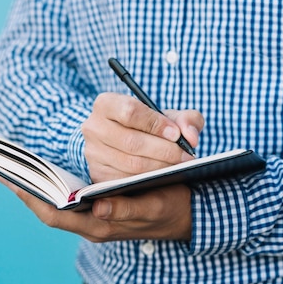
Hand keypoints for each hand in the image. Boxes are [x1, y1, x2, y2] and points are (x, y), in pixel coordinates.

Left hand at [0, 176, 191, 241]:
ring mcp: (95, 221)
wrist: (187, 217)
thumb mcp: (154, 207)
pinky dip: (53, 191)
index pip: (56, 214)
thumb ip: (128, 209)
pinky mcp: (100, 213)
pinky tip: (46, 176)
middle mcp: (93, 226)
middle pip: (49, 212)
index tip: (10, 179)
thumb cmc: (171, 208)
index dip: (32, 197)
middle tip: (3, 171)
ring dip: (36, 192)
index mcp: (103, 226)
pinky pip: (68, 206)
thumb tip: (99, 206)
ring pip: (56, 209)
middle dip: (26, 193)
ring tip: (16, 171)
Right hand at [82, 92, 203, 182]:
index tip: (176, 134)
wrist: (129, 144)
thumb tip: (190, 136)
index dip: (156, 124)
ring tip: (178, 166)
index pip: (130, 111)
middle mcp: (93, 127)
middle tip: (185, 156)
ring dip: (159, 167)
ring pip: (130, 163)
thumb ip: (187, 119)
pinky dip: (148, 180)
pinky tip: (163, 176)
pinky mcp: (97, 174)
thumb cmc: (151, 127)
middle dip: (163, 150)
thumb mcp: (170, 117)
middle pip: (131, 141)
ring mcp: (92, 152)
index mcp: (105, 103)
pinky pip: (125, 180)